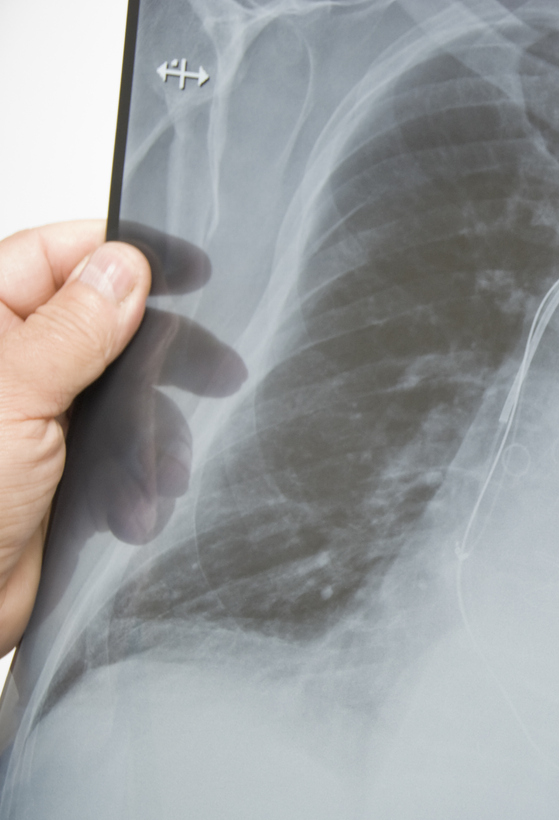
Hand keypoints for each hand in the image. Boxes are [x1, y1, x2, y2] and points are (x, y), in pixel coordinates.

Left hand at [0, 221, 149, 653]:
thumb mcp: (16, 396)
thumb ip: (74, 328)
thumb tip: (125, 267)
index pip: (57, 257)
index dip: (124, 255)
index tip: (189, 268)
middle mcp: (14, 366)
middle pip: (106, 324)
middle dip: (165, 353)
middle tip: (219, 368)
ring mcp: (39, 419)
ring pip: (127, 395)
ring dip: (155, 434)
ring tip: (162, 470)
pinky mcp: (61, 471)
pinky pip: (126, 453)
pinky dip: (144, 478)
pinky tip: (137, 505)